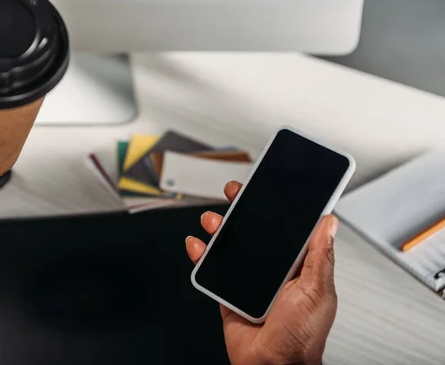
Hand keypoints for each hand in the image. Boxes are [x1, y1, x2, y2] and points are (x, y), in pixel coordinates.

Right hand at [186, 181, 337, 364]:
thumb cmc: (301, 338)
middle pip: (255, 232)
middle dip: (242, 210)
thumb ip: (320, 256)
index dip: (276, 208)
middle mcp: (273, 271)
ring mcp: (249, 281)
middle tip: (234, 194)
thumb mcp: (317, 291)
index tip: (267, 189)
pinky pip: (212, 270)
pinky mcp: (228, 293)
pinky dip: (201, 255)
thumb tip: (329, 223)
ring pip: (231, 246)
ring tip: (211, 220)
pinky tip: (197, 244)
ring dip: (219, 229)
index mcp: (297, 267)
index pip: (286, 229)